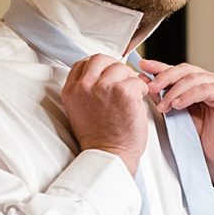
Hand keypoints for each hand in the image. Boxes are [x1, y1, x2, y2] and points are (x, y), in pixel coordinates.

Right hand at [61, 54, 148, 174]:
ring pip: (121, 68)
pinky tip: (137, 103)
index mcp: (71, 90)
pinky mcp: (123, 92)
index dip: (98, 67)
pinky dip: (141, 90)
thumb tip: (101, 75)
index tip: (107, 76)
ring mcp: (103, 87)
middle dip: (114, 68)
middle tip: (122, 83)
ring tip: (130, 97)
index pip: (83, 63)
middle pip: (101, 59)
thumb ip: (84, 90)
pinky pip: (137, 80)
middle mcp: (84, 86)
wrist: (109, 156)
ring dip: (129, 80)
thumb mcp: (79, 110)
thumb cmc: (99, 138)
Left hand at [139, 59, 213, 186]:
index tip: (143, 65)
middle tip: (151, 87)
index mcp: (199, 83)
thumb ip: (162, 95)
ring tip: (164, 105)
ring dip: (174, 91)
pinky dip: (188, 95)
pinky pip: (205, 89)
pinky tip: (178, 104)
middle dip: (165, 77)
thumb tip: (145, 79)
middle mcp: (211, 81)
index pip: (178, 70)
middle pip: (185, 70)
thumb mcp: (174, 112)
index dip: (160, 67)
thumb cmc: (197, 139)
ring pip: (193, 78)